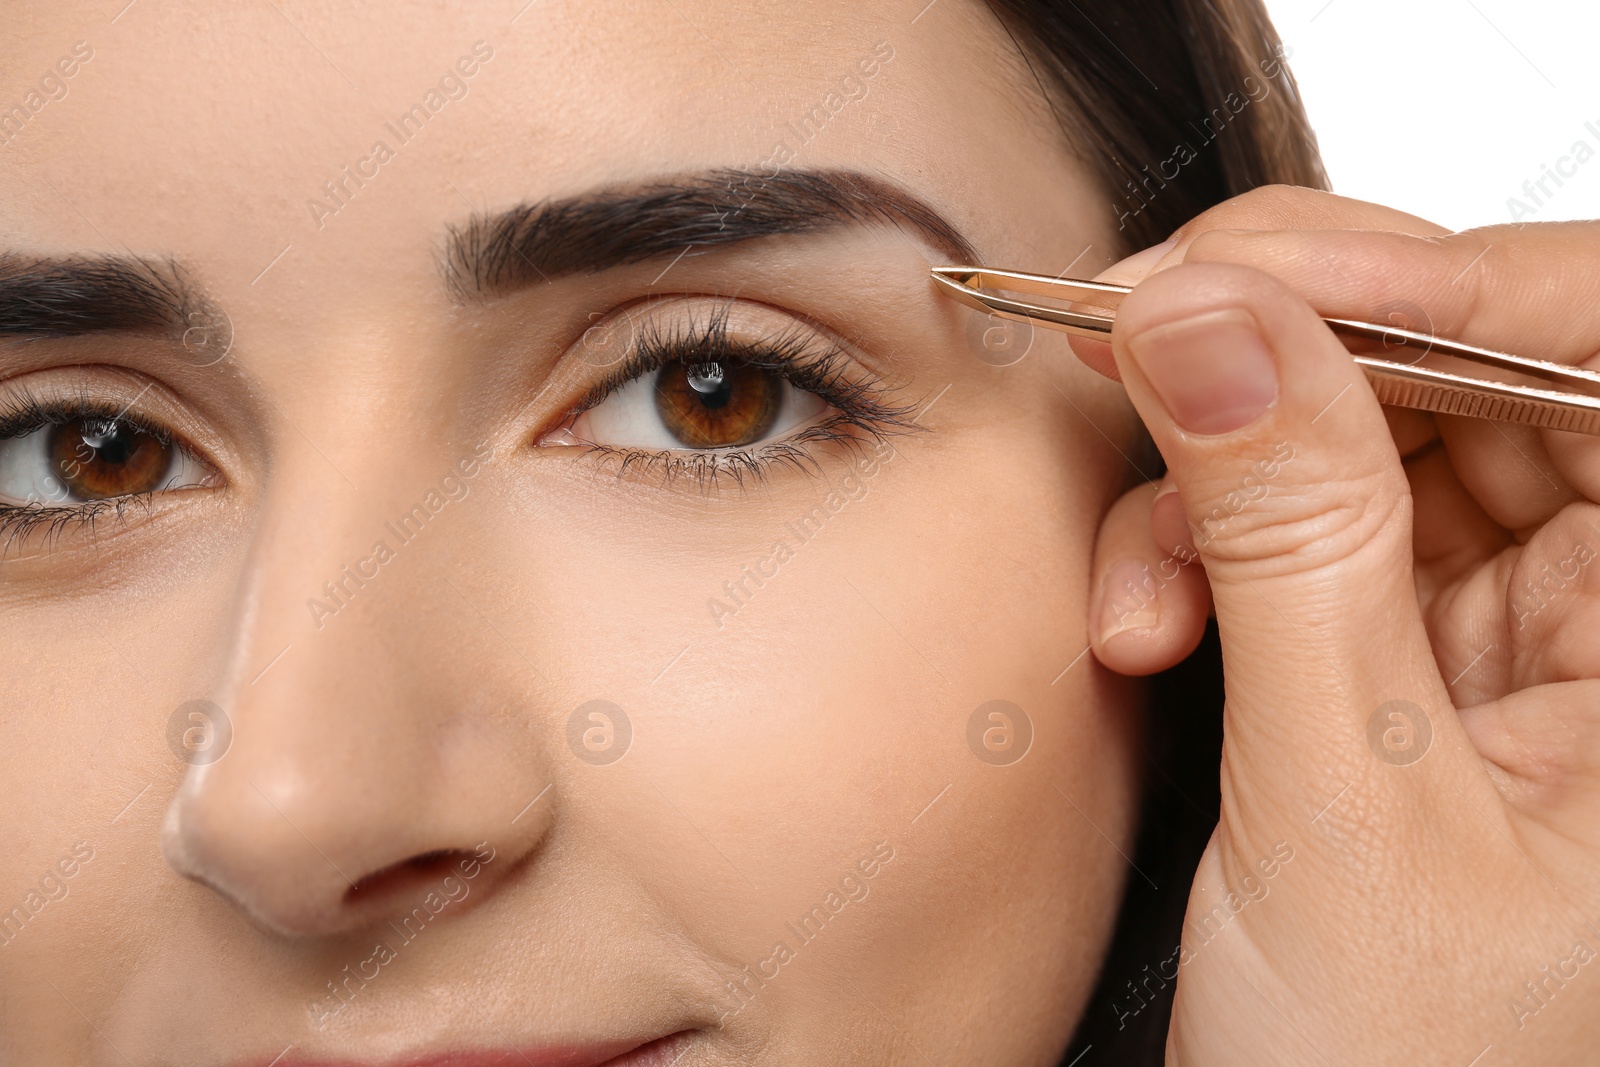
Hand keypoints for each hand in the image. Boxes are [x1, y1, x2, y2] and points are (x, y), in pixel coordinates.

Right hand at [1080, 186, 1599, 1064]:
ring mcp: (1526, 623)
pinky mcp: (1418, 646)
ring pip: (1366, 429)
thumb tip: (1201, 313)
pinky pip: (1306, 517)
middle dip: (1284, 352)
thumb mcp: (1344, 800)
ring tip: (1137, 593)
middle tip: (1126, 339)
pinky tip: (1149, 620)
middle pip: (1476, 362)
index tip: (1238, 272)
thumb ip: (1283, 536)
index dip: (1441, 274)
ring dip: (1217, 476)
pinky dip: (1203, 543)